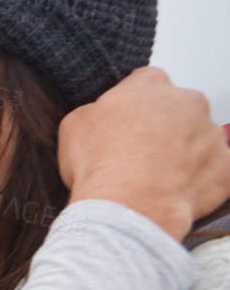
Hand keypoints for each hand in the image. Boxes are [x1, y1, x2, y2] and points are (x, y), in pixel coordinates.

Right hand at [57, 67, 229, 240]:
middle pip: (178, 108)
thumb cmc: (101, 165)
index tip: (122, 122)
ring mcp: (211, 135)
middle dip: (163, 126)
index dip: (131, 104)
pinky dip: (200, 181)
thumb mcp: (74, 125)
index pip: (145, 82)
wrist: (127, 207)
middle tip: (138, 152)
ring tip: (155, 178)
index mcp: (151, 85)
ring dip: (183, 152)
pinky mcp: (225, 168)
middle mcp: (188, 102)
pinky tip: (176, 193)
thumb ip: (95, 111)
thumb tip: (101, 117)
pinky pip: (216, 171)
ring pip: (199, 139)